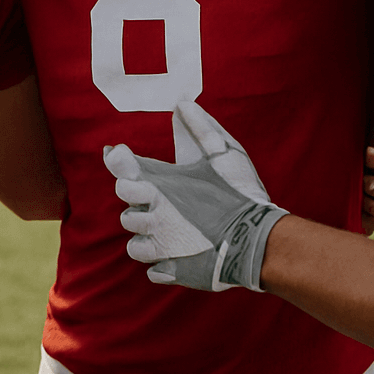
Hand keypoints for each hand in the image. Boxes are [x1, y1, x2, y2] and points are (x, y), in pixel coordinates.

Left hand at [102, 101, 285, 291]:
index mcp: (162, 188)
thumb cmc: (240, 192)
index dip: (118, 163)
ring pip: (135, 245)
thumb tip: (181, 103)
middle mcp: (155, 218)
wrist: (257, 240)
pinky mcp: (173, 271)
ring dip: (147, 237)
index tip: (116, 155)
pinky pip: (154, 270)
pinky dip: (162, 263)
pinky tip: (178, 255)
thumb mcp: (224, 152)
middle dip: (140, 207)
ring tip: (168, 231)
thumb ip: (201, 127)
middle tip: (159, 202)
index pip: (122, 175)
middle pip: (127, 212)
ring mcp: (162, 247)